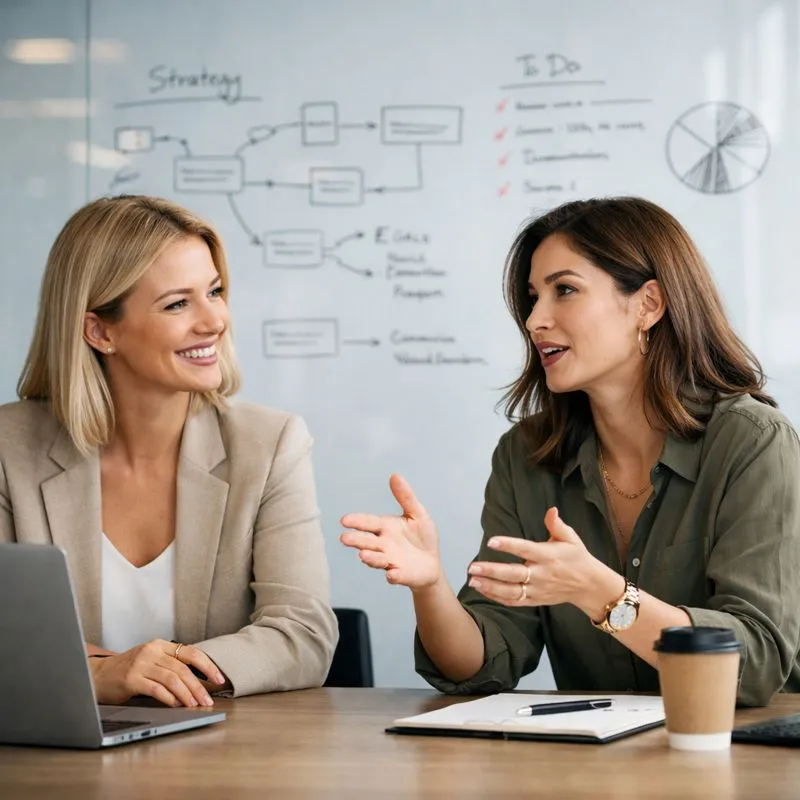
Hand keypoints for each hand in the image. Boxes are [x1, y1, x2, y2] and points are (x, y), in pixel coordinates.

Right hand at [89, 639, 225, 706]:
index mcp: (160, 645)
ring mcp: (140, 664)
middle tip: (208, 699)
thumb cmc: (128, 671)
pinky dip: (169, 698)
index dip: (208, 666)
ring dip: (187, 694)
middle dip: (199, 686)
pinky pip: (156, 689)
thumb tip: (199, 680)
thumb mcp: (151, 661)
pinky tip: (176, 705)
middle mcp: (151, 651)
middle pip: (183, 668)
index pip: (191, 653)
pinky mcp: (130, 679)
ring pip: (172, 679)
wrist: (97, 675)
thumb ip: (170, 665)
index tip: (219, 679)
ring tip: (195, 705)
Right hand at [340, 474, 442, 588]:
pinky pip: (395, 576)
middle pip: (367, 542)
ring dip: (370, 558)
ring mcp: (390, 561)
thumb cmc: (421, 537)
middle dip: (356, 540)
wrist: (431, 563)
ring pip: (377, 559)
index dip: (356, 521)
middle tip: (344, 538)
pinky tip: (391, 574)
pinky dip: (393, 575)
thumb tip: (395, 475)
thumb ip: (405, 497)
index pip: (368, 523)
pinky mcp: (401, 575)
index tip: (344, 520)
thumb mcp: (417, 513)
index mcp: (385, 528)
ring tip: (363, 556)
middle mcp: (383, 545)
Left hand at [467, 507, 610, 613]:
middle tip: (472, 567)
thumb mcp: (571, 539)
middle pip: (513, 574)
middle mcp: (541, 574)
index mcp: (548, 556)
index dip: (508, 545)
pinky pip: (514, 601)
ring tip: (472, 580)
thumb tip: (551, 510)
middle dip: (492, 571)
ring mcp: (537, 590)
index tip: (491, 541)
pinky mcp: (535, 600)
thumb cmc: (577, 558)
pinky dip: (497, 597)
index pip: (525, 549)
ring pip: (511, 591)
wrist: (589, 586)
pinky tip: (482, 589)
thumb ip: (557, 525)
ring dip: (490, 586)